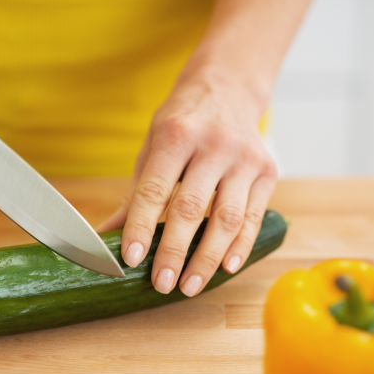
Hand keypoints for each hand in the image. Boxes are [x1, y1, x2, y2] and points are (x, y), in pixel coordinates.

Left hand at [98, 67, 276, 295]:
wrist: (229, 87)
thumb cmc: (182, 123)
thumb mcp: (152, 147)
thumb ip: (134, 194)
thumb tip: (106, 235)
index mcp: (176, 136)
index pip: (154, 190)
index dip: (141, 226)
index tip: (131, 259)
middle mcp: (214, 146)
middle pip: (191, 208)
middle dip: (174, 251)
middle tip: (161, 283)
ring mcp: (244, 159)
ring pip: (226, 219)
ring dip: (207, 258)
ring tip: (189, 286)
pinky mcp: (267, 171)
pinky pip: (253, 217)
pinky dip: (239, 247)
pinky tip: (225, 268)